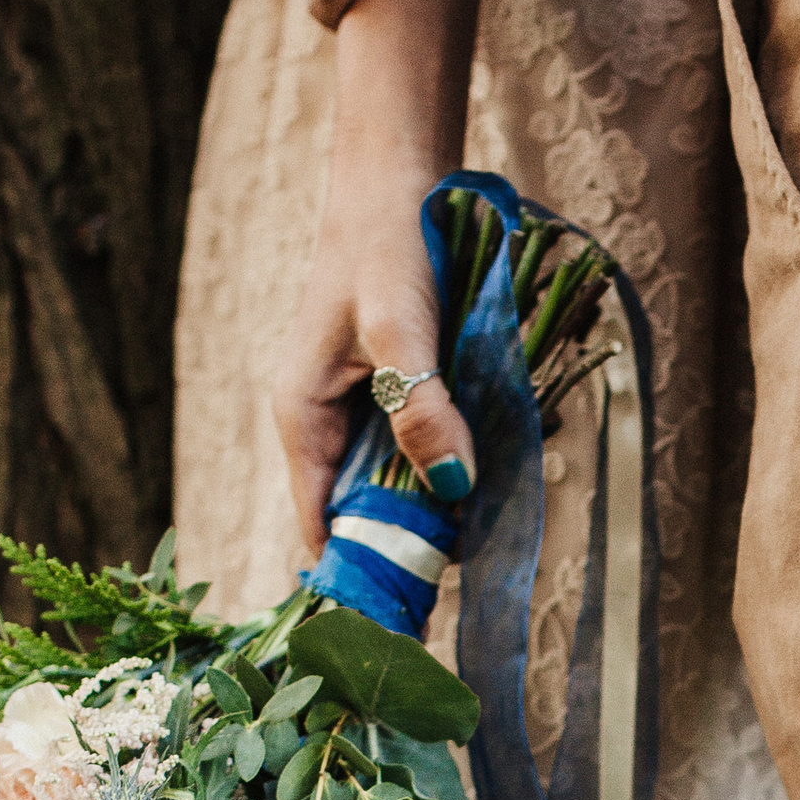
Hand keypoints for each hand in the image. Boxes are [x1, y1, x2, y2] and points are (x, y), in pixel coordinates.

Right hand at [276, 139, 478, 559]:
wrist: (400, 180)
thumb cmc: (385, 245)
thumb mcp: (401, 327)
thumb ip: (422, 407)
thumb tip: (451, 489)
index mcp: (302, 422)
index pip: (320, 530)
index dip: (360, 575)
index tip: (409, 619)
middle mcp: (326, 430)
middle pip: (364, 521)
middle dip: (413, 549)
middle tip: (471, 577)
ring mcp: (362, 417)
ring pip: (400, 492)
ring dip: (443, 510)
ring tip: (491, 526)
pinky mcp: (400, 400)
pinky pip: (425, 455)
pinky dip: (456, 469)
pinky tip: (497, 472)